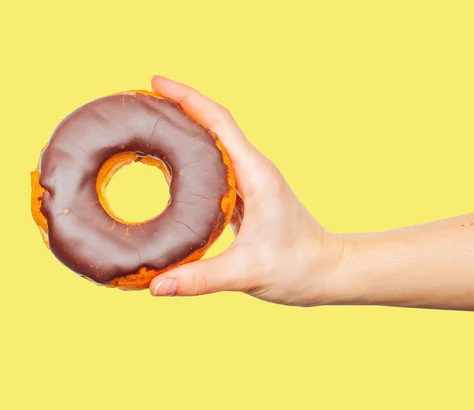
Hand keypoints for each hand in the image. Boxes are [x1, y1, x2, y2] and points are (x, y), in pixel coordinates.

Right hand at [149, 76, 348, 305]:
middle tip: (144, 100)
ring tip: (153, 122)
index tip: (157, 83)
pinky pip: (216, 165)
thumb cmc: (299, 267)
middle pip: (214, 123)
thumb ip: (200, 279)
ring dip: (187, 127)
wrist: (329, 271)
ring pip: (215, 143)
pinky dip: (193, 155)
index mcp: (255, 175)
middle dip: (180, 105)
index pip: (218, 122)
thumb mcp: (247, 273)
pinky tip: (174, 162)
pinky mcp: (247, 195)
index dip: (187, 98)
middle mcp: (253, 170)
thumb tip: (155, 286)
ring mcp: (251, 181)